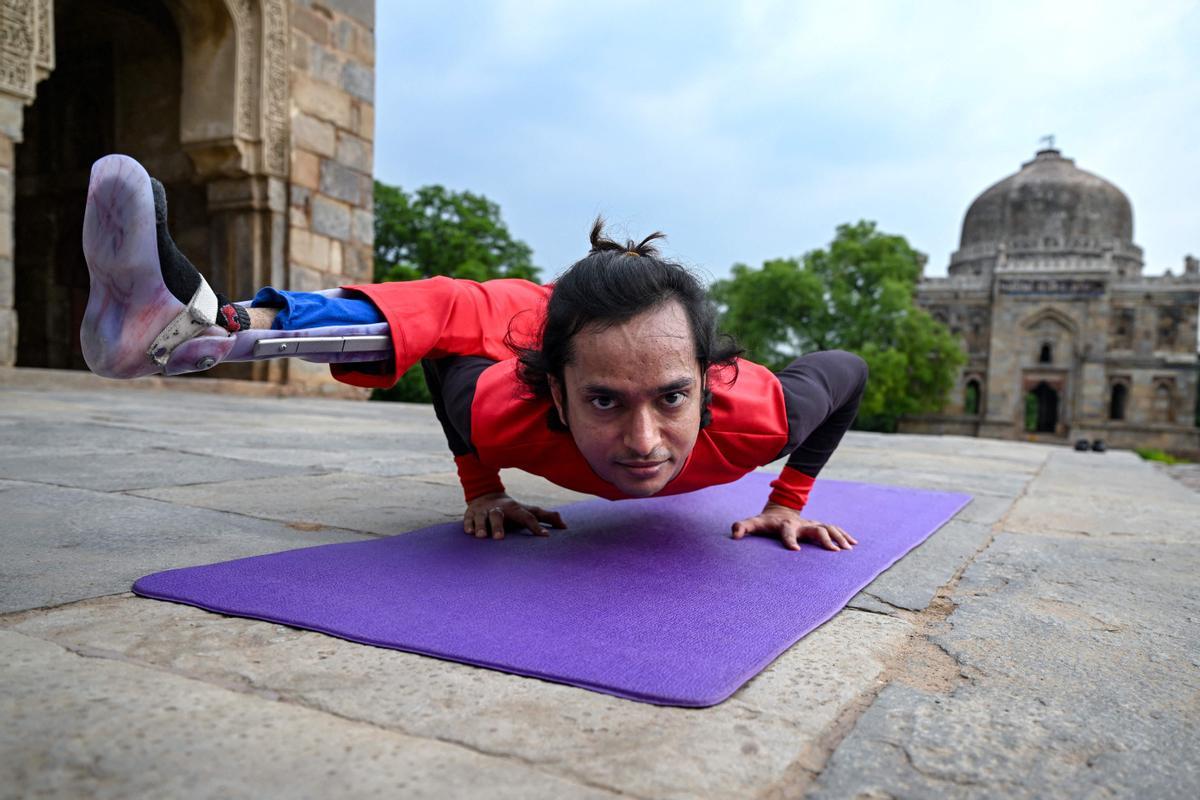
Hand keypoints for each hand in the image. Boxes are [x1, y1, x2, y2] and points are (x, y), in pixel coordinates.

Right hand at [463, 492, 566, 539]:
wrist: (486, 495)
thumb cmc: (512, 509)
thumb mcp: (527, 510)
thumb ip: (545, 517)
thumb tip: (565, 527)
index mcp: (514, 509)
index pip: (526, 517)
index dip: (536, 526)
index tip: (545, 537)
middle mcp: (498, 509)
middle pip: (498, 515)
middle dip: (498, 526)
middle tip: (499, 539)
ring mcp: (483, 512)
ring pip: (481, 517)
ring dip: (481, 526)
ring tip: (481, 536)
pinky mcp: (470, 514)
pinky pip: (468, 520)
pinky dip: (468, 525)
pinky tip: (469, 533)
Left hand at [730, 503, 856, 551]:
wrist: (780, 510)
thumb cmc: (766, 521)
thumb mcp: (753, 523)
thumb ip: (742, 527)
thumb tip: (734, 535)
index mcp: (785, 524)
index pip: (787, 532)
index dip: (790, 540)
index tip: (795, 551)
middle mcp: (801, 523)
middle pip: (815, 528)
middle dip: (824, 538)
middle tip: (833, 551)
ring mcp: (812, 524)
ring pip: (828, 527)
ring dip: (839, 537)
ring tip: (847, 548)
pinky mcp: (819, 526)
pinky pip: (834, 529)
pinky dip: (844, 535)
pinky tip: (854, 544)